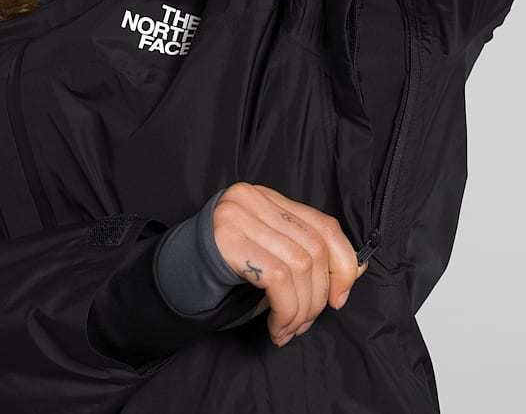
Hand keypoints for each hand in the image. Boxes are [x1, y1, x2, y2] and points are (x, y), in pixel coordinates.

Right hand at [211, 182, 368, 346]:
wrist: (171, 278)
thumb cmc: (224, 270)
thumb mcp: (269, 255)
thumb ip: (306, 256)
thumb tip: (355, 271)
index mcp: (267, 197)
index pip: (323, 224)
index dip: (343, 262)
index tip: (341, 296)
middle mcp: (253, 198)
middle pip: (314, 248)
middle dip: (319, 296)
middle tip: (305, 323)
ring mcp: (238, 216)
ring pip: (300, 266)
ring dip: (301, 310)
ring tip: (288, 329)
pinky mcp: (228, 241)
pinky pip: (279, 278)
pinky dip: (287, 311)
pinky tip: (277, 328)